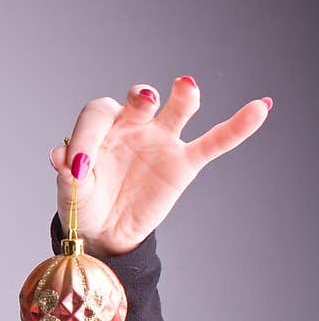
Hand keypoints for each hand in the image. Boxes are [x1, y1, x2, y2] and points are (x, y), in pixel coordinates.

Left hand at [49, 76, 271, 257]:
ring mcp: (160, 141)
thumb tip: (60, 158)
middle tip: (140, 103)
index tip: (77, 166)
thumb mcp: (71, 195)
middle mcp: (131, 126)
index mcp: (100, 129)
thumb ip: (67, 176)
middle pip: (137, 101)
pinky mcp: (184, 163)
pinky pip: (215, 142)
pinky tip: (260, 107)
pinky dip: (238, 126)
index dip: (86, 136)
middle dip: (138, 99)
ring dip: (182, 98)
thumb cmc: (85, 204)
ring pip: (176, 110)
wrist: (106, 233)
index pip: (96, 116)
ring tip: (185, 87)